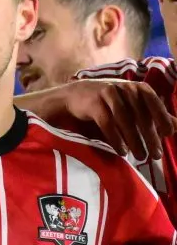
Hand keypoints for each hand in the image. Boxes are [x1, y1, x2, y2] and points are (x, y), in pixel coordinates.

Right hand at [20, 77, 174, 160]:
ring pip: (125, 120)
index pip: (154, 102)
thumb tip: (176, 127)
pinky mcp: (93, 103)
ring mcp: (108, 94)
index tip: (168, 134)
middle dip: (150, 136)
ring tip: (139, 157)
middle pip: (141, 115)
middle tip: (155, 155)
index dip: (162, 118)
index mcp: (138, 87)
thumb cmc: (110, 102)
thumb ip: (154, 115)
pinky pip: (107, 123)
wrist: (76, 95)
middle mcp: (125, 88)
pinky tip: (121, 151)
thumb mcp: (134, 105)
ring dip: (134, 140)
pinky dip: (115, 139)